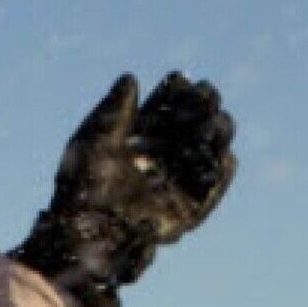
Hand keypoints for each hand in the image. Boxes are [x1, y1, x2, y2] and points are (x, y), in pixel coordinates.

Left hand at [10, 71, 238, 306]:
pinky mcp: (187, 211)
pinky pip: (212, 191)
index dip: (178, 93)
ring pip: (208, 153)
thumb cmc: (82, 183)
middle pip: (193, 126)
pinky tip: (225, 156)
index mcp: (138, 139)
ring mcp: (176, 183)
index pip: (167, 109)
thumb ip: (116, 109)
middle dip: (204, 108)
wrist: (86, 228)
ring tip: (216, 123)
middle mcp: (160, 159)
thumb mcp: (96, 137)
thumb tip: (131, 78)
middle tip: (207, 97)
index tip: (181, 81)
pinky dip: (221, 175)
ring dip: (217, 134)